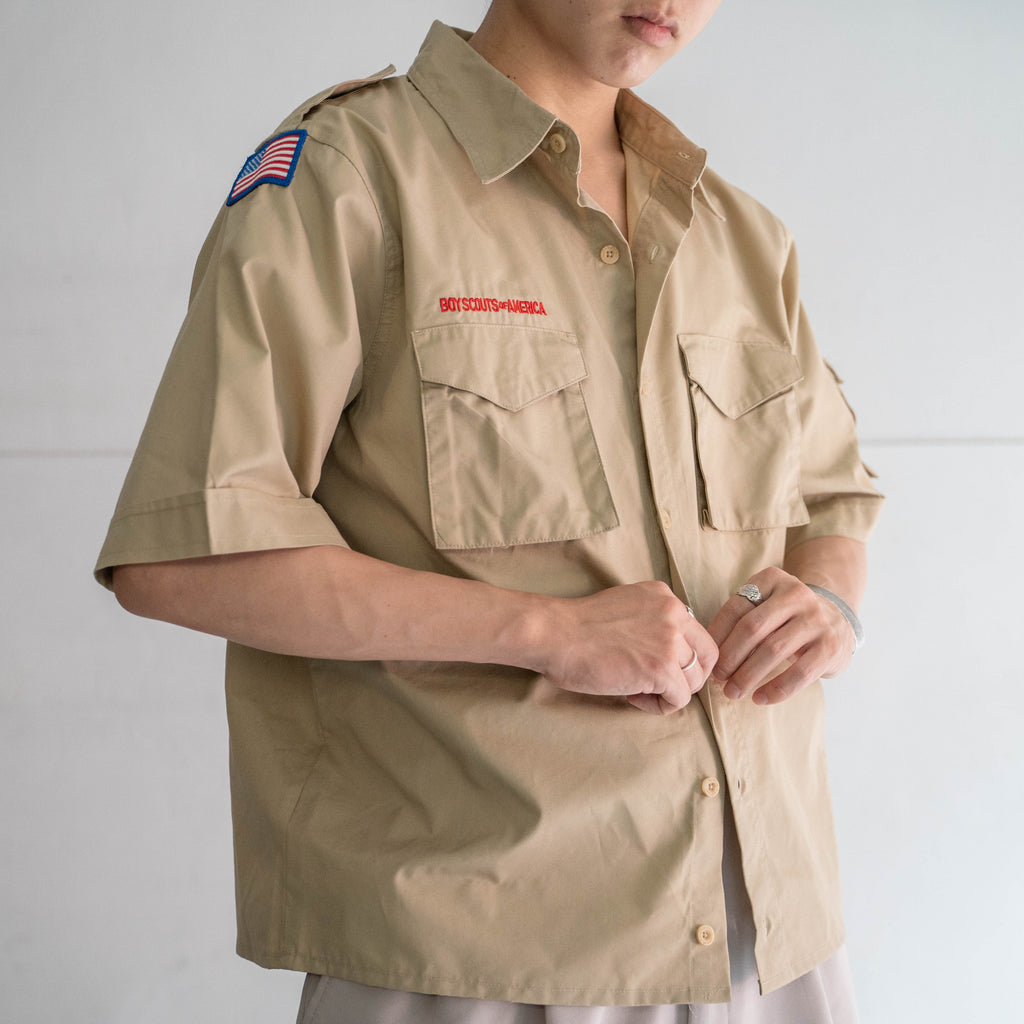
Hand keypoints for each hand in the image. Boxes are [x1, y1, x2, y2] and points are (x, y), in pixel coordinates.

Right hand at [541, 581, 717, 714]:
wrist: (555, 634)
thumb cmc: (579, 626)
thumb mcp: (627, 606)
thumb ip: (654, 621)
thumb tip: (672, 653)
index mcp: (665, 596)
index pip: (697, 633)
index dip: (683, 657)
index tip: (657, 665)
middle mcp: (674, 613)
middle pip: (707, 657)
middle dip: (686, 676)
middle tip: (657, 684)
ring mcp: (670, 641)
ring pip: (694, 681)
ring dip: (669, 692)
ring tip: (637, 689)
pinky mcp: (661, 668)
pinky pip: (679, 699)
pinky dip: (658, 705)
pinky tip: (632, 695)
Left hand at [707, 567, 854, 705]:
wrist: (838, 620)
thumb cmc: (788, 618)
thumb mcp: (766, 607)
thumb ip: (740, 620)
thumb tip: (708, 652)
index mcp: (772, 579)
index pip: (737, 607)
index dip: (717, 635)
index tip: (707, 657)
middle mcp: (797, 594)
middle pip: (752, 628)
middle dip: (730, 656)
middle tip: (718, 678)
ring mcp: (817, 619)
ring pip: (773, 650)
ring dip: (748, 675)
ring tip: (733, 692)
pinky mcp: (831, 645)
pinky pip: (800, 672)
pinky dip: (777, 689)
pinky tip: (760, 698)